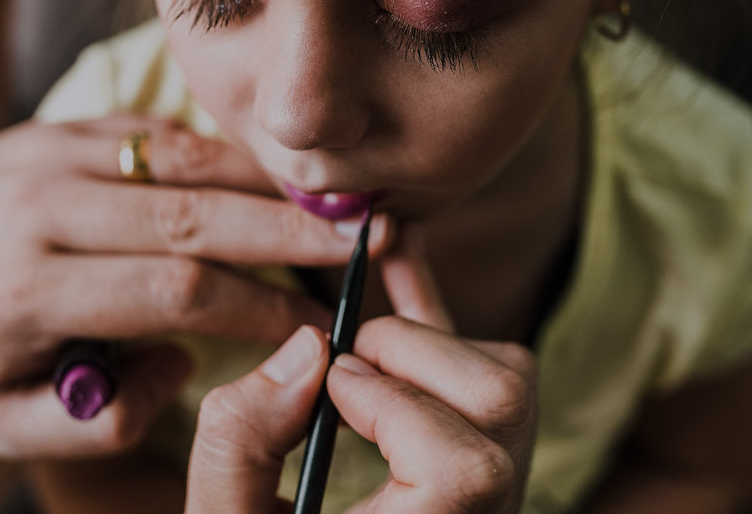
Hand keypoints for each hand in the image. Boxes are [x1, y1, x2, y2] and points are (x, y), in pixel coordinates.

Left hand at [0, 115, 391, 459]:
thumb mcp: (6, 423)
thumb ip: (104, 417)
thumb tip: (184, 364)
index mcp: (25, 288)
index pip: (174, 290)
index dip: (258, 309)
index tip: (313, 326)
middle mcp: (38, 208)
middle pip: (193, 213)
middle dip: (289, 232)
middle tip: (362, 242)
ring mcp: (46, 153)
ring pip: (183, 160)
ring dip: (264, 184)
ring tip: (330, 205)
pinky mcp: (56, 125)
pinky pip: (155, 133)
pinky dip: (216, 156)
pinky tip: (263, 180)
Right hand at [185, 248, 536, 513]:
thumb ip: (239, 446)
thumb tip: (308, 344)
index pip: (463, 468)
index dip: (394, 404)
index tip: (328, 389)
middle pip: (502, 403)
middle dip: (413, 354)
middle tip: (341, 363)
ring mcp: (497, 491)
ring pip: (511, 379)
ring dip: (429, 339)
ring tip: (359, 348)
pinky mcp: (487, 455)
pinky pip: (492, 367)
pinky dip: (438, 316)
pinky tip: (398, 261)